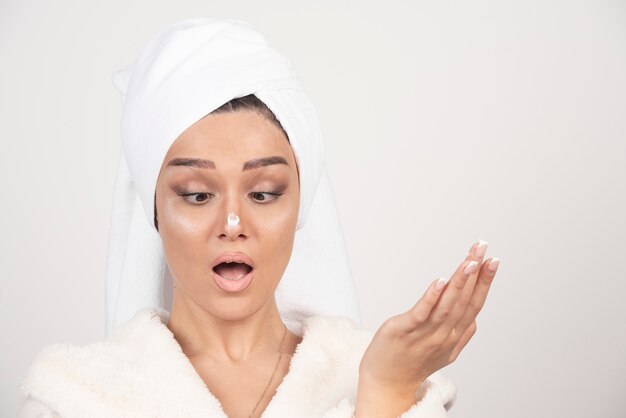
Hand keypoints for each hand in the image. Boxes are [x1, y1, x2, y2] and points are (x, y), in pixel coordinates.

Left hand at [356, 241, 499, 414]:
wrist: (387, 383)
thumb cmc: (413, 363)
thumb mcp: (444, 351)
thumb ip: (461, 334)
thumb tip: (475, 318)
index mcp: (455, 335)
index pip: (474, 304)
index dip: (485, 282)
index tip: (493, 261)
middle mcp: (444, 334)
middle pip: (464, 299)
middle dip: (476, 273)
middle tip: (484, 249)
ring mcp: (425, 333)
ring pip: (447, 304)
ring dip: (460, 281)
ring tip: (469, 261)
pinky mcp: (404, 330)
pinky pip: (421, 312)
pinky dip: (432, 297)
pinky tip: (439, 281)